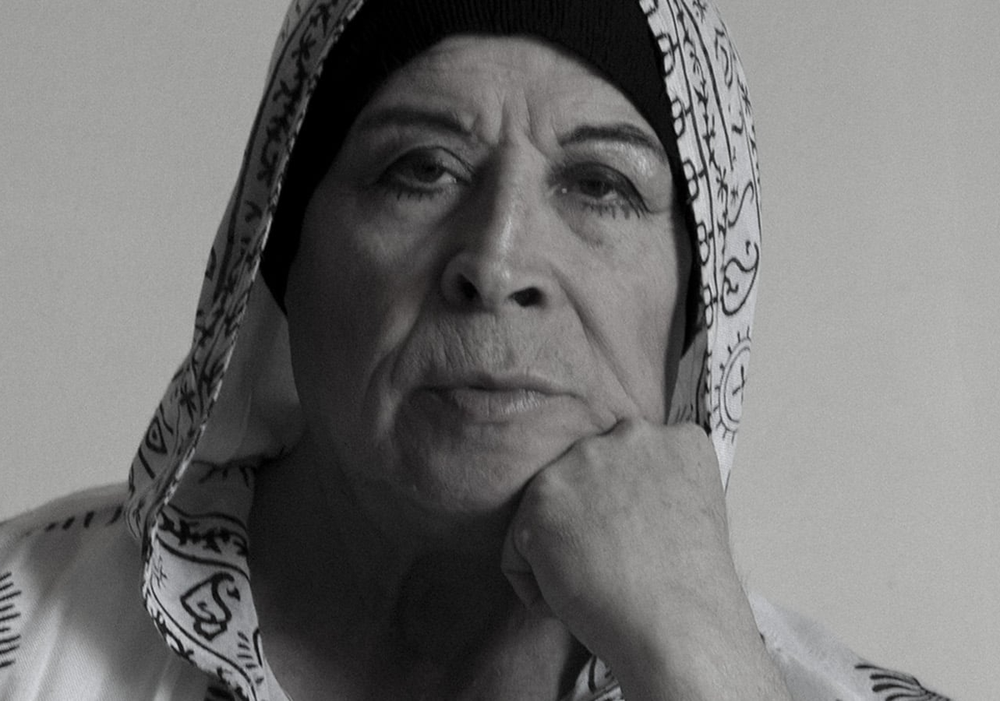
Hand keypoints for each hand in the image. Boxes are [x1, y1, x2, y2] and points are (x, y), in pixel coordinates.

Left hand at [501, 420, 790, 700]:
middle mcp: (629, 434)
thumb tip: (618, 501)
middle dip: (589, 523)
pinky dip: (537, 587)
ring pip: (549, 512)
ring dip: (562, 549)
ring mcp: (583, 462)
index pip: (627, 465)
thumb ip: (658, 487)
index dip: (625, 514)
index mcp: (675, 438)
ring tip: (599, 583)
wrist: (680, 628)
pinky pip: (518, 552)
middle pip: (585, 481)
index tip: (637, 548)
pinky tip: (574, 600)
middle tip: (616, 567)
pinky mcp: (542, 498)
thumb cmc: (691, 594)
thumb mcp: (695, 513)